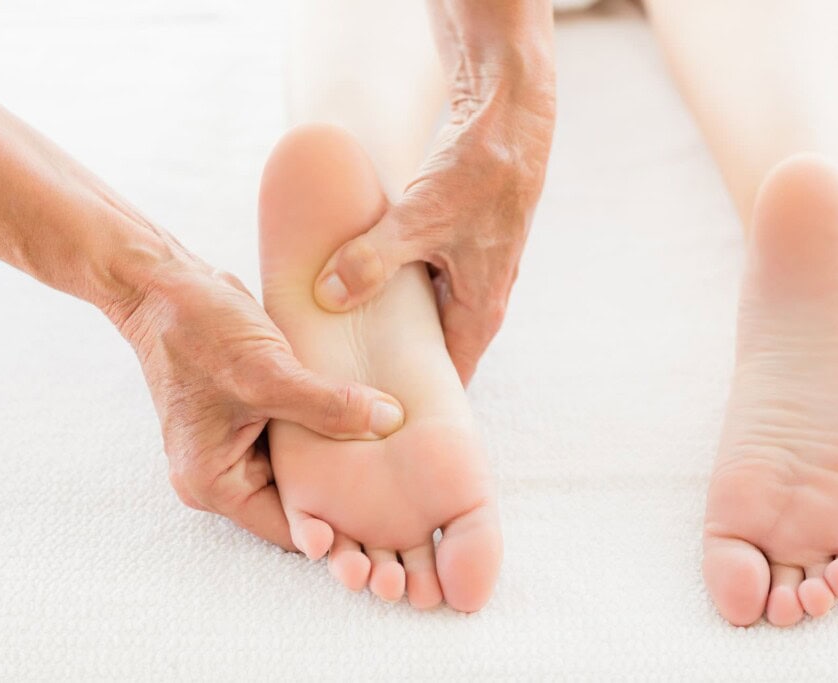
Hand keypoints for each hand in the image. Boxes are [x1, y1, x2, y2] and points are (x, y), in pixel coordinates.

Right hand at [109, 261, 405, 549]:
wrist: (165, 285)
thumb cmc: (197, 330)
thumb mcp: (266, 372)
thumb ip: (327, 404)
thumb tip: (389, 422)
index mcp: (214, 483)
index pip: (290, 527)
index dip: (339, 529)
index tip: (390, 527)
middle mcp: (223, 473)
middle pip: (300, 504)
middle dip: (346, 502)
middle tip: (404, 502)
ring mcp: (238, 445)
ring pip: (304, 470)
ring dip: (342, 464)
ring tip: (399, 467)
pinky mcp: (254, 416)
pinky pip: (300, 438)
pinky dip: (330, 432)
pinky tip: (373, 426)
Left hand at [312, 1, 555, 383]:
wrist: (510, 123)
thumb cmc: (479, 175)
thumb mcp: (421, 219)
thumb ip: (372, 259)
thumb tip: (327, 297)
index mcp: (479, 312)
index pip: (448, 383)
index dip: (413, 405)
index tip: (372, 422)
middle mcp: (478, 303)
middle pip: (431, 356)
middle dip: (393, 374)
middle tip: (344, 390)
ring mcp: (468, 277)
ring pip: (424, 322)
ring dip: (390, 333)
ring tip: (341, 349)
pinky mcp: (456, 251)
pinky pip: (420, 288)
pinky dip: (392, 295)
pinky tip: (354, 290)